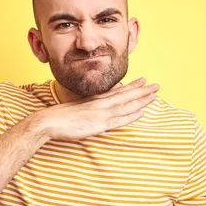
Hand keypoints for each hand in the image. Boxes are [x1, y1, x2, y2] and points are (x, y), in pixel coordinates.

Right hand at [40, 77, 158, 140]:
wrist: (50, 121)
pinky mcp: (99, 124)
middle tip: (156, 85)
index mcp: (95, 100)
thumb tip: (96, 116)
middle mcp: (100, 104)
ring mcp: (101, 113)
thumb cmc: (60, 117)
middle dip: (142, 91)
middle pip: (125, 96)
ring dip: (141, 100)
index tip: (142, 81)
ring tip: (154, 95)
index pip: (117, 91)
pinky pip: (119, 120)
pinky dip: (131, 116)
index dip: (132, 86)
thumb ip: (88, 111)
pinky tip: (141, 113)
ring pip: (126, 106)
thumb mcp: (77, 110)